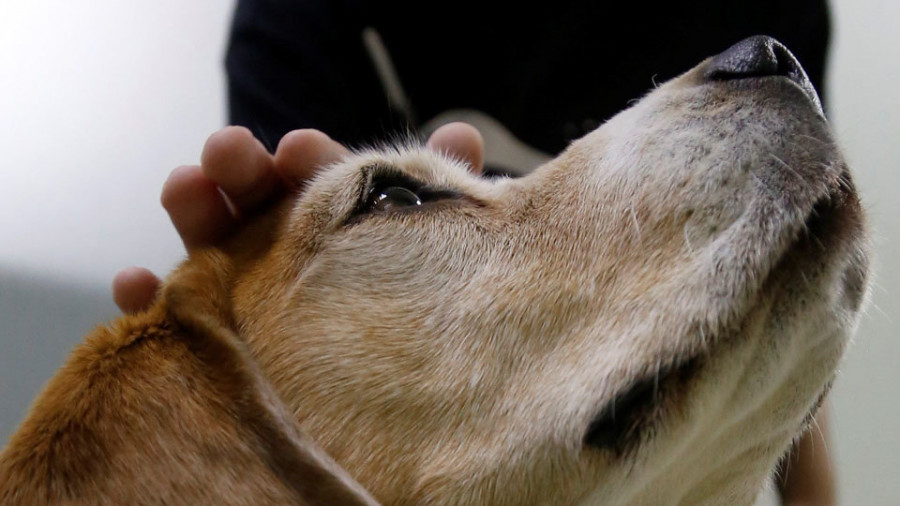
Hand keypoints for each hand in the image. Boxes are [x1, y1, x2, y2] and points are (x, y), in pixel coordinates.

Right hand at [112, 123, 483, 313]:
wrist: (379, 415)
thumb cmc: (408, 311)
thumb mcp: (432, 250)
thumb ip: (441, 193)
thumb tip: (462, 132)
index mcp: (334, 221)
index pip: (318, 180)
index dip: (308, 161)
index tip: (303, 149)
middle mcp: (283, 248)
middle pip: (253, 200)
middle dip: (241, 169)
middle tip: (232, 150)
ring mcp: (242, 292)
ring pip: (207, 245)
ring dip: (192, 212)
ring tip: (184, 186)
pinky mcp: (211, 339)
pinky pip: (171, 321)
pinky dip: (147, 301)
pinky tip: (135, 284)